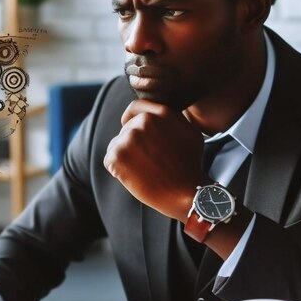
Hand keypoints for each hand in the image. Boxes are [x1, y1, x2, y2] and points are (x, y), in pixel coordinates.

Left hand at [104, 99, 207, 221]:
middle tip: (147, 162)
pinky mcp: (117, 156)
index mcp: (159, 113)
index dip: (131, 119)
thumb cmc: (190, 166)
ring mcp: (128, 139)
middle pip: (125, 130)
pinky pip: (109, 160)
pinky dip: (118, 170)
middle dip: (132, 144)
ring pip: (116, 145)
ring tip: (143, 170)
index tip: (134, 131)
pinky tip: (135, 177)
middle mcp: (142, 122)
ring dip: (125, 157)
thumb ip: (172, 118)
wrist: (186, 192)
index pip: (134, 108)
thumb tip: (156, 114)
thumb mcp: (189, 132)